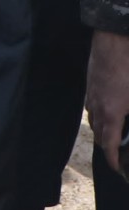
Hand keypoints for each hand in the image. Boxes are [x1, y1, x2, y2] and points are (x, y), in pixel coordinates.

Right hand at [90, 28, 128, 174]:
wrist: (113, 40)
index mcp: (112, 113)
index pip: (109, 143)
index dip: (113, 159)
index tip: (117, 168)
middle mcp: (98, 106)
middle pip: (98, 132)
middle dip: (107, 145)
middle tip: (117, 152)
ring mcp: (91, 93)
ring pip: (94, 118)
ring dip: (102, 128)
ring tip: (114, 132)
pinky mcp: (90, 82)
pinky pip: (92, 104)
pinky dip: (100, 112)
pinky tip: (110, 107)